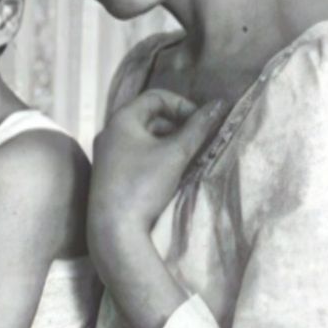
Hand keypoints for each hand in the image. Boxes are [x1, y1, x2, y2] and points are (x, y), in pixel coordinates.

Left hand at [88, 89, 222, 258]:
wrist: (114, 230)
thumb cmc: (143, 185)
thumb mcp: (176, 153)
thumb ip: (198, 127)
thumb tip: (219, 104)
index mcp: (121, 120)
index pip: (156, 97)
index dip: (182, 105)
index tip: (201, 123)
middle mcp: (109, 132)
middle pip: (150, 117)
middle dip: (178, 125)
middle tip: (198, 141)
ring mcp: (107, 154)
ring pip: (145, 138)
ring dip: (169, 142)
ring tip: (188, 156)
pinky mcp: (110, 174)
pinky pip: (137, 154)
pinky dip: (156, 156)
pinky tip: (171, 171)